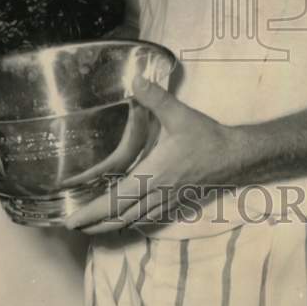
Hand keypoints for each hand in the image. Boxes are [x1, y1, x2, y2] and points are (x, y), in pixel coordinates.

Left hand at [64, 74, 238, 234]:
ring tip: (93, 226)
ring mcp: (167, 200)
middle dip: (95, 224)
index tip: (72, 220)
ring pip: (134, 221)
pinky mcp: (177, 201)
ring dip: (111, 225)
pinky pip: (148, 218)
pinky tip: (126, 218)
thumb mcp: (179, 114)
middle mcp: (157, 193)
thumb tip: (135, 79)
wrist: (234, 156)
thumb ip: (156, 98)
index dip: (92, 212)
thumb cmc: (206, 137)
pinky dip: (131, 221)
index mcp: (152, 175)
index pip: (116, 200)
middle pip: (120, 218)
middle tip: (74, 226)